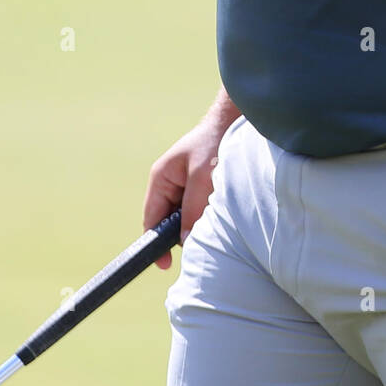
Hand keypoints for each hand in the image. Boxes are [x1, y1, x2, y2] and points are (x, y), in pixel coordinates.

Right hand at [142, 120, 223, 271]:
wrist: (234, 120)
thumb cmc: (214, 142)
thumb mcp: (202, 177)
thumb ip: (192, 208)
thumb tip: (184, 242)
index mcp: (161, 178)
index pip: (151, 219)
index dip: (156, 243)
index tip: (164, 265)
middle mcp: (169, 184)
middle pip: (168, 222)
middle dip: (182, 232)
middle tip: (202, 237)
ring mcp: (183, 186)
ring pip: (185, 217)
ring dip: (197, 222)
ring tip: (216, 216)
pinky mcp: (199, 187)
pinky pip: (197, 209)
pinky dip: (206, 214)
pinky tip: (220, 211)